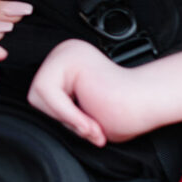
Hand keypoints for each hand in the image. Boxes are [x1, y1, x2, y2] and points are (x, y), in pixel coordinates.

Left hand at [26, 39, 154, 146]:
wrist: (148, 107)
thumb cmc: (123, 114)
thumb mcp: (80, 117)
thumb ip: (59, 111)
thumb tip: (33, 112)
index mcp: (66, 67)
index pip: (41, 99)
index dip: (62, 120)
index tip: (90, 130)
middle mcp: (63, 54)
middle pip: (35, 96)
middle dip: (61, 119)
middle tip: (91, 128)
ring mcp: (65, 51)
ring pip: (39, 95)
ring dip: (67, 118)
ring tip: (93, 124)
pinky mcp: (68, 56)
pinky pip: (48, 93)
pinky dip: (68, 114)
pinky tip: (91, 121)